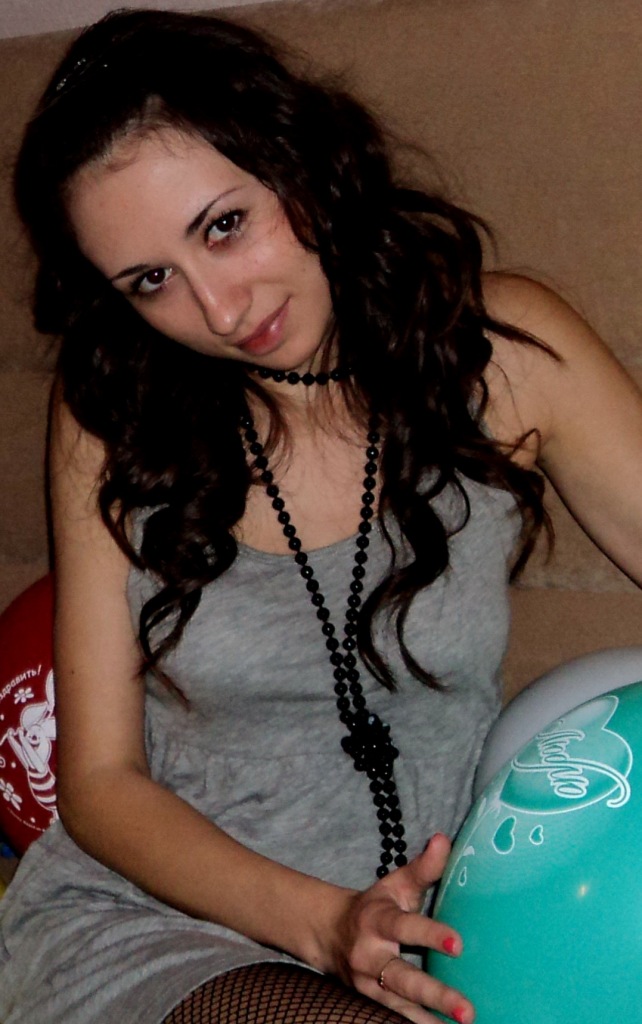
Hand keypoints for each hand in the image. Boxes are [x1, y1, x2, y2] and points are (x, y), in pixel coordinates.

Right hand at [326, 833, 473, 1023]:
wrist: (330, 933)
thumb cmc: (376, 905)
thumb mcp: (396, 884)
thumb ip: (423, 867)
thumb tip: (445, 839)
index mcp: (378, 920)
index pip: (405, 927)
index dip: (430, 935)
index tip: (458, 944)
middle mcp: (370, 955)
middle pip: (402, 978)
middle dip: (435, 994)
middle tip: (467, 1010)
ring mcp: (367, 984)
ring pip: (398, 1005)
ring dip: (427, 1020)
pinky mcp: (369, 1002)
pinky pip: (391, 1017)